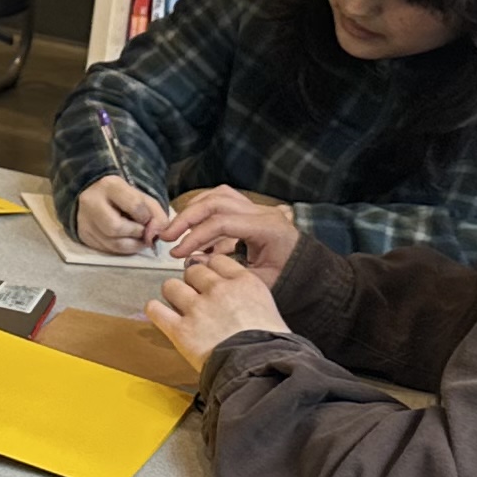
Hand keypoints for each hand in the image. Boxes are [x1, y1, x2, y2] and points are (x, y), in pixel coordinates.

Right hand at [74, 175, 174, 255]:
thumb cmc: (124, 198)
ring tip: (138, 238)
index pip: (134, 206)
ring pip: (112, 243)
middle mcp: (91, 202)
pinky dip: (123, 249)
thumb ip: (156, 215)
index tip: (147, 217)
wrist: (97, 196)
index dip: (146, 217)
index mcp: (109, 186)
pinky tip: (127, 241)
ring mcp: (84, 220)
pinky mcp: (84, 235)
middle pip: (117, 228)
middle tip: (143, 231)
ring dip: (132, 245)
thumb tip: (155, 236)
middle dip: (136, 233)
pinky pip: (107, 250)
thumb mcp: (143, 198)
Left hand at [151, 253, 289, 364]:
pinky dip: (155, 311)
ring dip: (173, 294)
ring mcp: (197, 308)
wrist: (259, 367)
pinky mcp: (180, 330)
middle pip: (193, 270)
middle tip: (196, 295)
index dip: (212, 269)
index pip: (218, 261)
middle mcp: (218, 290)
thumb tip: (244, 302)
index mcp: (244, 283)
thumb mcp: (271, 310)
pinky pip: (156, 310)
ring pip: (171, 286)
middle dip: (192, 282)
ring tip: (177, 305)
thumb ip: (251, 298)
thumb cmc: (272, 346)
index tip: (211, 278)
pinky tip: (159, 313)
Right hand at [159, 187, 302, 278]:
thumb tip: (193, 260)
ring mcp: (258, 208)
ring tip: (176, 229)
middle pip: (216, 202)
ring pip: (218, 195)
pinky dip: (205, 209)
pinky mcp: (252, 211)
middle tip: (166, 237)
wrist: (309, 272)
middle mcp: (262, 212)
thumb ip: (225, 271)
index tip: (177, 253)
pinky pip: (224, 200)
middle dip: (187, 218)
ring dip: (194, 210)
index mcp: (268, 228)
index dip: (195, 237)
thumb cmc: (288, 278)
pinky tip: (195, 227)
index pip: (221, 223)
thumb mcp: (258, 282)